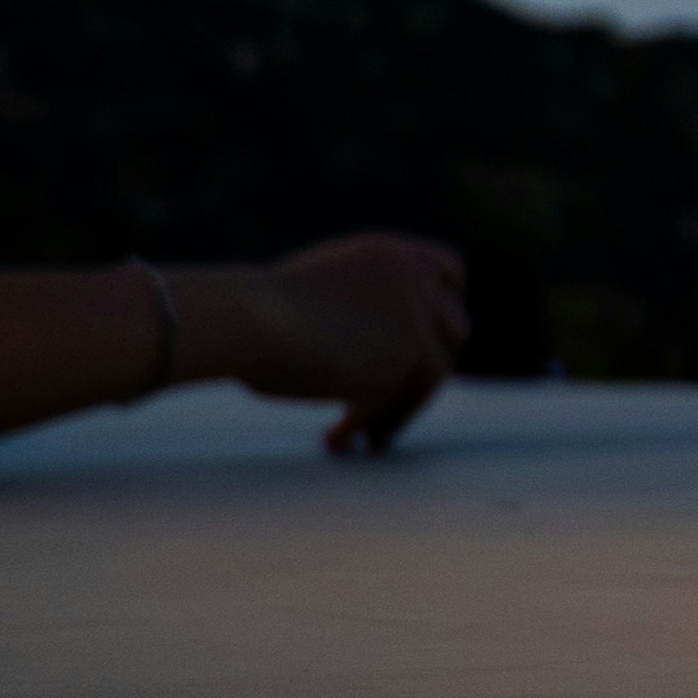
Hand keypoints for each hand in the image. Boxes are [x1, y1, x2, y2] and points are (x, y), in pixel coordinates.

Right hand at [218, 234, 469, 453]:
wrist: (244, 320)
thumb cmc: (255, 312)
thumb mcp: (321, 290)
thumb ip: (361, 306)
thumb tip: (380, 346)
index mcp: (394, 254)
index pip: (450, 273)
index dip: (444, 308)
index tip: (432, 342)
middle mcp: (415, 281)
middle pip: (453, 329)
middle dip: (427, 369)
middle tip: (396, 405)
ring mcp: (415, 319)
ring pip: (434, 376)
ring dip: (401, 411)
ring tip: (367, 439)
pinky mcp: (403, 360)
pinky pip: (396, 404)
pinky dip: (370, 425)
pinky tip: (334, 442)